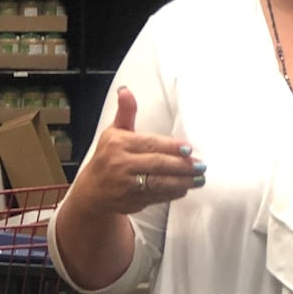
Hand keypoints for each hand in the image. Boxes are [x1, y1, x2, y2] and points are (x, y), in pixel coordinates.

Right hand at [75, 87, 203, 214]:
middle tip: (201, 166)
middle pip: (157, 164)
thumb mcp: (114, 131)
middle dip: (182, 166)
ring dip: (182, 182)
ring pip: (159, 183)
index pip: (150, 144)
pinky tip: (185, 188)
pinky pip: (156, 197)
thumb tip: (125, 91)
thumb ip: (126, 112)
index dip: (172, 147)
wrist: (92, 190)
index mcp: (118, 143)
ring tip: (199, 179)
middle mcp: (120, 164)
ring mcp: (125, 186)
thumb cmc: (108, 156)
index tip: (189, 149)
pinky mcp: (130, 202)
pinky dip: (172, 194)